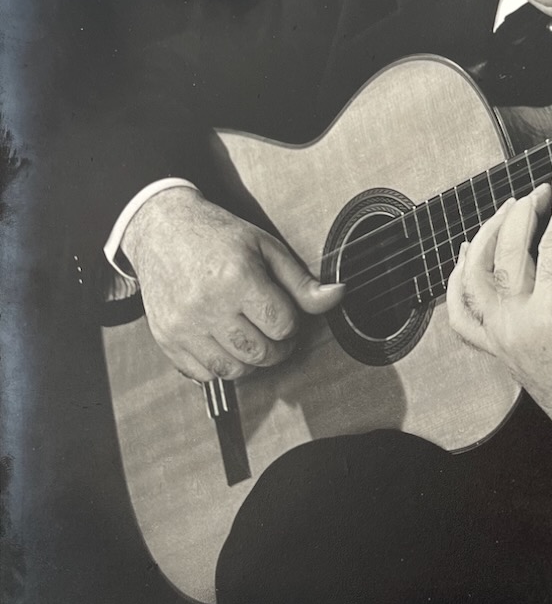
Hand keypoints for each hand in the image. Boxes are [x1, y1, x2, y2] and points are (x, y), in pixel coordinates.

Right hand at [121, 188, 343, 380]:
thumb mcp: (266, 248)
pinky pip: (204, 374)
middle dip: (277, 347)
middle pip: (261, 353)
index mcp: (236, 277)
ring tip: (250, 336)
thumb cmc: (217, 236)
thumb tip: (336, 296)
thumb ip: (301, 280)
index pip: (282, 324)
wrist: (162, 229)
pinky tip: (224, 343)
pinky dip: (221, 366)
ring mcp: (184, 325)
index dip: (291, 323)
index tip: (284, 313)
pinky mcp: (166, 339)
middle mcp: (207, 304)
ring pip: (235, 370)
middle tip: (273, 329)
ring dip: (251, 360)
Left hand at [447, 174, 551, 466]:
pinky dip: (457, 283)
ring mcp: (501, 338)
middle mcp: (518, 325)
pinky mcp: (496, 349)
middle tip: (542, 193)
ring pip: (474, 277)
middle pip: (508, 252)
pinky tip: (466, 255)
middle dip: (524, 213)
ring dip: (486, 237)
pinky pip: (462, 315)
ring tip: (507, 211)